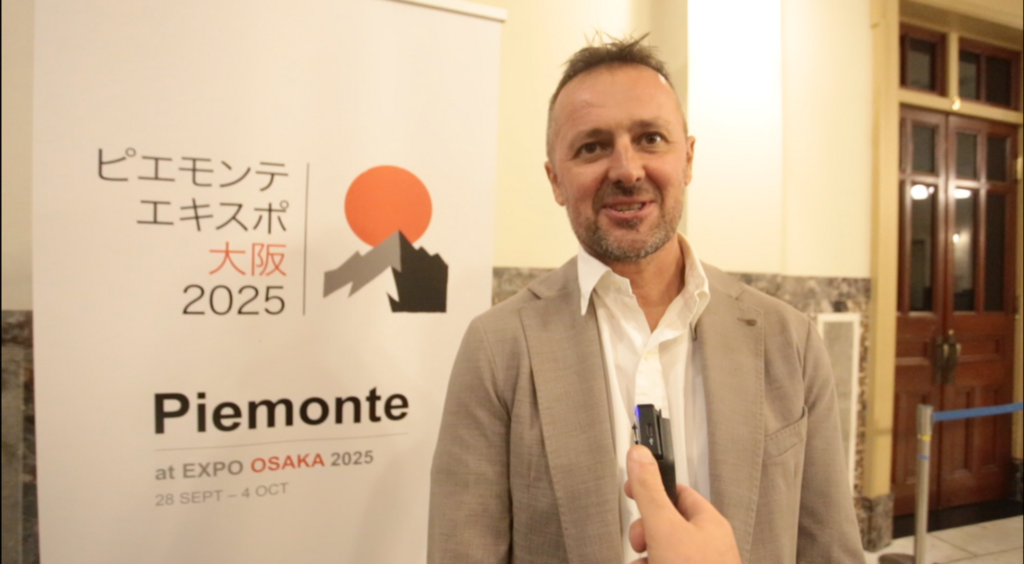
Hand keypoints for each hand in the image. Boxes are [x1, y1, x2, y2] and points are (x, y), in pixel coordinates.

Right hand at [624, 445, 741, 563]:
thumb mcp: (666, 528)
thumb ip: (650, 492)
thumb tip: (640, 455)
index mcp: (708, 522)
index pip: (677, 492)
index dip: (652, 488)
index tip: (631, 488)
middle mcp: (706, 543)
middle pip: (664, 523)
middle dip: (645, 532)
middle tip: (641, 540)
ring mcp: (698, 562)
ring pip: (661, 548)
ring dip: (644, 554)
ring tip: (644, 562)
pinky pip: (662, 563)